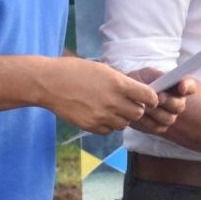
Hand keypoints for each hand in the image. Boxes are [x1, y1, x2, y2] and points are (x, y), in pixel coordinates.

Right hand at [37, 57, 157, 134]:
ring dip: (122, 117)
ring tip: (110, 108)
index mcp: (118, 84)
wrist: (49, 83)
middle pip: (138, 113)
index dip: (151, 98)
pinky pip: (109, 130)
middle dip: (137, 109)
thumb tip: (139, 93)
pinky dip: (108, 125)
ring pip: (124, 124)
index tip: (149, 98)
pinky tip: (99, 114)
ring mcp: (102, 116)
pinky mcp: (91, 126)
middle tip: (128, 103)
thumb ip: (122, 82)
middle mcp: (112, 101)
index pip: (148, 96)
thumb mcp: (102, 69)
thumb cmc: (75, 72)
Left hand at [125, 67, 194, 135]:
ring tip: (142, 105)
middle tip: (156, 97)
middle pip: (179, 106)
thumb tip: (163, 81)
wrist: (127, 95)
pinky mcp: (159, 127)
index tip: (181, 87)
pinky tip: (139, 113)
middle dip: (167, 101)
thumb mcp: (146, 74)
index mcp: (178, 86)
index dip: (187, 87)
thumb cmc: (140, 81)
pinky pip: (157, 127)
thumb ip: (156, 76)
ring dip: (154, 112)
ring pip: (168, 118)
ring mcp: (170, 116)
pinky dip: (146, 121)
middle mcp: (177, 102)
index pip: (190, 87)